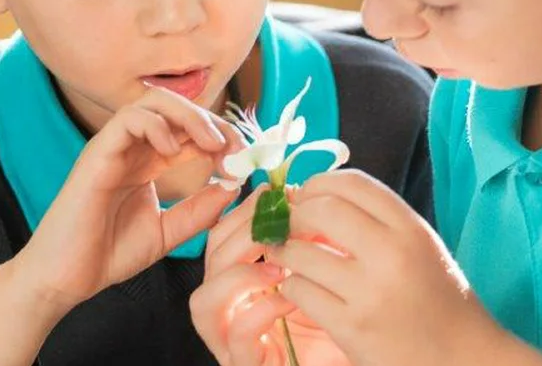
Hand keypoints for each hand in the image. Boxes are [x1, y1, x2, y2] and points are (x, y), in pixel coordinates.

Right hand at [0, 85, 245, 364]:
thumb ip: (198, 211)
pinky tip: (173, 151)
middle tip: (234, 147)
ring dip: (190, 116)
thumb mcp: (167, 232)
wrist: (65, 278)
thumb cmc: (107, 254)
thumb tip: (233, 186)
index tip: (244, 158)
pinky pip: (127, 120)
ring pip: (153, 102)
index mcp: (146, 162)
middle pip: (175, 107)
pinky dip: (156, 125)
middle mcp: (131, 149)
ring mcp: (113, 148)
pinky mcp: (96, 155)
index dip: (221, 136)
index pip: (189, 130)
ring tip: (211, 143)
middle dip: (212, 121)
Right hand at [191, 186, 351, 365]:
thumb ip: (305, 241)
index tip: (269, 193)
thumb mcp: (321, 273)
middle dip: (238, 234)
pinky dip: (261, 311)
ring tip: (279, 265)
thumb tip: (298, 196)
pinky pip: (238, 336)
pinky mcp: (246, 365)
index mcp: (242, 283)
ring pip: (203, 301)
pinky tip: (291, 299)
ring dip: (238, 274)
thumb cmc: (337, 324)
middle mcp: (230, 309)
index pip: (221, 239)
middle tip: (274, 223)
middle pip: (209, 261)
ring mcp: (232, 341)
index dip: (239, 212)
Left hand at [266, 170, 541, 365]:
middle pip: (321, 210)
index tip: (307, 194)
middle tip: (291, 226)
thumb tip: (316, 198)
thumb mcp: (420, 245)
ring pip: (301, 253)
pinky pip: (300, 291)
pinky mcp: (351, 328)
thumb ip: (377, 220)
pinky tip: (302, 289)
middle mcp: (391, 254)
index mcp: (410, 229)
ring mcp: (370, 292)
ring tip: (290, 258)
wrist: (460, 357)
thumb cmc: (437, 298)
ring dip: (286, 253)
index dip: (319, 182)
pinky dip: (293, 286)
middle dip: (296, 215)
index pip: (352, 183)